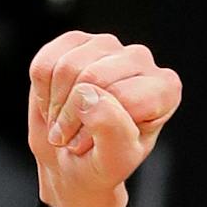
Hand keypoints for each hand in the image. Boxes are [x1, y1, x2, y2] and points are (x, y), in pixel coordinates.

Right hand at [27, 30, 181, 206]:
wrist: (71, 164)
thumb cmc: (100, 165)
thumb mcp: (114, 162)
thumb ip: (112, 131)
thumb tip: (88, 95)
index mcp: (164, 89)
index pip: (124, 97)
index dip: (98, 126)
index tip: (94, 146)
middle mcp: (141, 60)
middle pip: (93, 77)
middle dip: (73, 115)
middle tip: (74, 136)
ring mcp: (107, 46)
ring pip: (68, 67)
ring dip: (57, 105)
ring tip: (66, 122)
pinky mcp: (75, 42)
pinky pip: (45, 63)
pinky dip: (42, 92)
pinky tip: (56, 104)